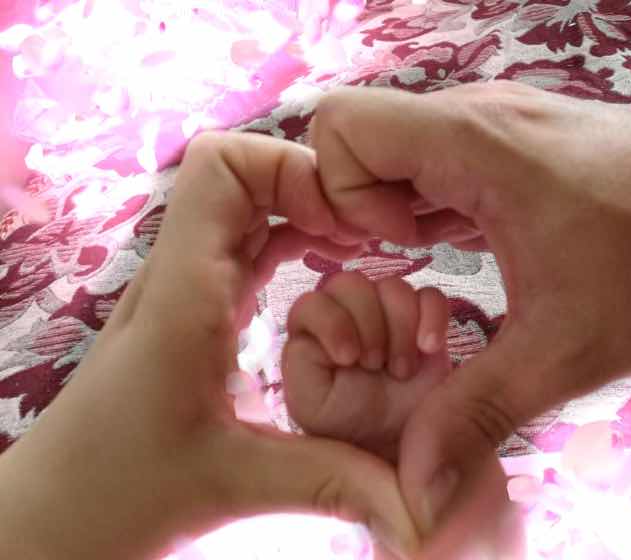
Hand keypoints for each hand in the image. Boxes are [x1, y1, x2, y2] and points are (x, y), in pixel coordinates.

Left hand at [0, 132, 418, 558]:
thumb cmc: (124, 493)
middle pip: (241, 175)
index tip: (344, 224)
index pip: (221, 167)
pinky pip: (244, 245)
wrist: (61, 512)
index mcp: (184, 293)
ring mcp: (185, 288)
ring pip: (244, 208)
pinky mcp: (194, 308)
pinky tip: (325, 271)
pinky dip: (289, 239)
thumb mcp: (236, 485)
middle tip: (367, 236)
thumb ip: (335, 483)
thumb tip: (422, 507)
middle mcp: (180, 275)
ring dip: (301, 212)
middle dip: (310, 188)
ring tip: (355, 248)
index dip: (289, 168)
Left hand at [282, 271, 451, 461]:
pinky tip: (429, 348)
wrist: (397, 454)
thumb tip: (310, 337)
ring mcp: (388, 318)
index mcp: (314, 335)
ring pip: (392, 286)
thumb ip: (300, 366)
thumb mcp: (310, 405)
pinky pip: (430, 296)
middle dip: (368, 324)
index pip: (312, 302)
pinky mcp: (424, 324)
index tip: (348, 359)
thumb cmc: (347, 431)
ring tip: (401, 370)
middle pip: (351, 284)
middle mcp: (348, 317)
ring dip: (399, 327)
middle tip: (375, 365)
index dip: (332, 323)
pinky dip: (432, 316)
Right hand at [309, 81, 630, 552]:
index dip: (341, 194)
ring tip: (422, 256)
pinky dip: (418, 201)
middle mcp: (473, 119)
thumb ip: (476, 411)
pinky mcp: (505, 144)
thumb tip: (416, 485)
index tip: (392, 248)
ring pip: (391, 147)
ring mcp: (490, 126)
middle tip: (397, 262)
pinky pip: (428, 160)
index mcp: (474, 145)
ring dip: (386, 206)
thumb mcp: (565, 351)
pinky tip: (447, 242)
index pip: (344, 128)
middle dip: (354, 206)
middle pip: (357, 137)